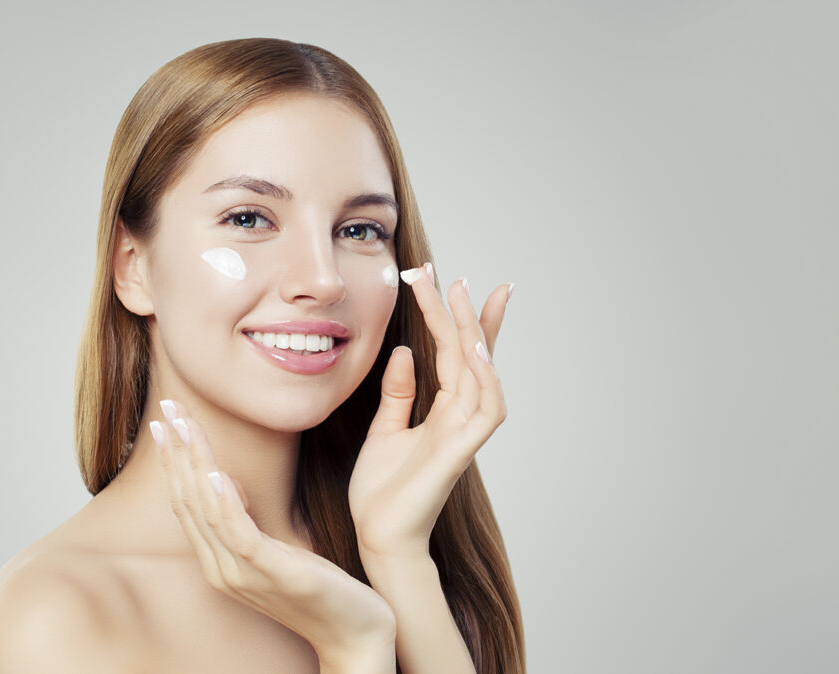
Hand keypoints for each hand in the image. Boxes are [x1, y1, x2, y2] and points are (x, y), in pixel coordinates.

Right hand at [151, 400, 396, 660]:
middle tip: (166, 408)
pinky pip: (240, 535)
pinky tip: (218, 474)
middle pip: (189, 501)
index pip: (187, 503)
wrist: (356, 637)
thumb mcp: (277, 549)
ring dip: (194, 464)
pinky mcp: (273, 574)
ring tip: (184, 426)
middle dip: (176, 451)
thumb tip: (225, 481)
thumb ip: (245, 522)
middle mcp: (222, 569)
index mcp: (221, 561)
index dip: (175, 460)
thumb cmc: (322, 591)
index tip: (167, 420)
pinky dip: (225, 503)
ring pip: (207, 510)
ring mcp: (244, 575)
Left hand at [348, 267, 511, 559]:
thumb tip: (403, 352)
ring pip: (481, 374)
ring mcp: (463, 434)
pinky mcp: (460, 451)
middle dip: (465, 314)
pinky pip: (484, 408)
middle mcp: (458, 417)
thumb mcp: (385, 430)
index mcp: (441, 412)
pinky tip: (472, 349)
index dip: (466, 321)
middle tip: (455, 275)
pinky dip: (483, 378)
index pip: (459, 356)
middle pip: (470, 356)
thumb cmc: (382, 491)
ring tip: (461, 295)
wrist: (378, 537)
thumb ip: (399, 393)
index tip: (463, 282)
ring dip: (473, 333)